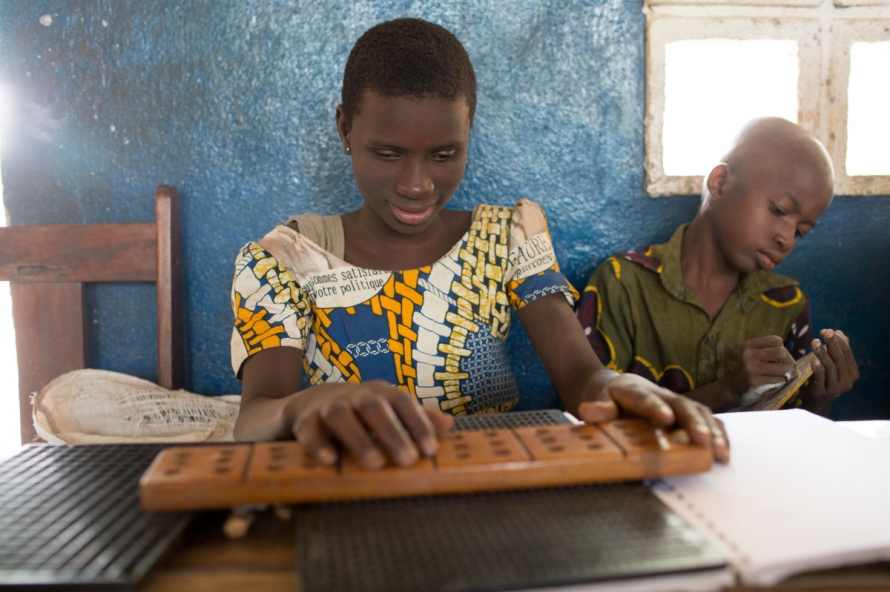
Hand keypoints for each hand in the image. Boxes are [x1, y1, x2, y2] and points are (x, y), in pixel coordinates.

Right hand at [288, 381, 453, 469]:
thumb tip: (450, 425)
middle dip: (392, 433)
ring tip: (375, 464)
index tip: (430, 450)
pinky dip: (319, 444)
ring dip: (359, 439)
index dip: (417, 423)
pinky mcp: (305, 421)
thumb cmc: (359, 411)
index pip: (402, 402)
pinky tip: (331, 461)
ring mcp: (328, 407)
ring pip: (342, 416)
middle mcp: (355, 396)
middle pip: (374, 408)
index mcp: (379, 393)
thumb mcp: (387, 410)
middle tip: (408, 460)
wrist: (309, 403)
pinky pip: (311, 430)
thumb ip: (416, 418)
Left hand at [576, 373, 729, 462]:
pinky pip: (707, 420)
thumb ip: (598, 409)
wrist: (617, 389)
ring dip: (712, 431)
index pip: (646, 399)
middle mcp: (661, 394)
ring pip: (699, 412)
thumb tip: (587, 411)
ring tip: (721, 453)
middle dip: (694, 422)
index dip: (655, 408)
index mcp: (636, 391)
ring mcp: (677, 403)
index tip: (666, 418)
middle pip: (681, 404)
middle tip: (704, 440)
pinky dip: (718, 434)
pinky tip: (725, 452)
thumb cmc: (609, 400)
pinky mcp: (687, 413)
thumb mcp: (599, 402)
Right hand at [728, 335, 795, 407]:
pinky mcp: (754, 382)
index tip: (779, 359)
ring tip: (781, 376)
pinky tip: (773, 383)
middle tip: (788, 369)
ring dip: (786, 374)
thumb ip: (771, 352)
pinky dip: (780, 382)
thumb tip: (792, 361)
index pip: (777, 340)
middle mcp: (748, 354)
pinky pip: (778, 380)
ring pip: (783, 368)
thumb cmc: (750, 370)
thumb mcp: (755, 356)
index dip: (783, 350)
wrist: (734, 389)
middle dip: (789, 361)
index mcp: (748, 345)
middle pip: (781, 352)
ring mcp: (750, 368)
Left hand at [802, 329, 858, 414]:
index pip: (847, 353)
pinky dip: (818, 369)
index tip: (827, 330)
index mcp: (852, 372)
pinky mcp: (823, 393)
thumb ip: (837, 350)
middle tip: (825, 332)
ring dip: (823, 353)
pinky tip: (814, 360)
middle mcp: (847, 381)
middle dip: (832, 344)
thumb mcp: (833, 365)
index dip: (838, 341)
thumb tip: (839, 332)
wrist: (816, 401)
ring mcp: (836, 388)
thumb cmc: (824, 379)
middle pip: (840, 359)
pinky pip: (821, 379)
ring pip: (830, 367)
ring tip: (815, 342)